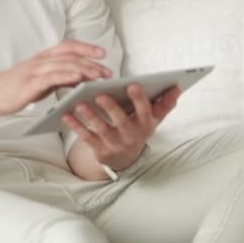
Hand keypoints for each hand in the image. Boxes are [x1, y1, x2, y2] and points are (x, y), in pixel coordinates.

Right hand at [0, 40, 112, 117]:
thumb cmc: (16, 90)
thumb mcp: (42, 82)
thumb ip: (60, 78)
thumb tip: (81, 78)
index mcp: (43, 58)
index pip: (68, 47)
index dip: (86, 47)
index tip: (102, 52)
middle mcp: (40, 61)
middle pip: (70, 56)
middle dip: (91, 62)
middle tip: (108, 71)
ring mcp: (34, 71)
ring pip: (64, 65)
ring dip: (84, 69)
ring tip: (99, 75)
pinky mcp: (29, 84)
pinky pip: (51, 77)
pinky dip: (66, 77)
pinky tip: (78, 80)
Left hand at [62, 84, 180, 169]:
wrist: (125, 157)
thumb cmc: (138, 128)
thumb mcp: (153, 118)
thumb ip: (165, 103)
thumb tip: (177, 87)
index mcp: (145, 124)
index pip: (145, 111)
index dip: (139, 99)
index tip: (132, 85)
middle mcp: (131, 134)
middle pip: (122, 121)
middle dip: (112, 108)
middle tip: (100, 95)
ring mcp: (114, 143)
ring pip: (101, 129)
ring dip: (90, 117)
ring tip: (79, 104)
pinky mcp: (99, 149)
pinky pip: (86, 137)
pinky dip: (76, 126)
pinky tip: (66, 115)